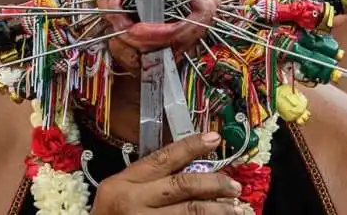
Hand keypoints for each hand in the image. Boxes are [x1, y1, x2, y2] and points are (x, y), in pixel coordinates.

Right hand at [92, 132, 245, 214]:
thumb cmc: (111, 213)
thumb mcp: (121, 188)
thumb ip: (150, 176)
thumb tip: (192, 164)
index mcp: (125, 182)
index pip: (163, 158)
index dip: (191, 146)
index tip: (215, 138)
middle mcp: (133, 201)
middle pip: (182, 186)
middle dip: (213, 184)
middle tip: (234, 185)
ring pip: (188, 213)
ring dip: (216, 210)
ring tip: (236, 208)